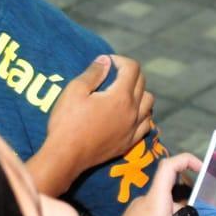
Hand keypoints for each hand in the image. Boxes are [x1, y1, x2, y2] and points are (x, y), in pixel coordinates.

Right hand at [30, 54, 153, 195]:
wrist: (66, 155)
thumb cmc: (67, 121)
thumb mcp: (75, 90)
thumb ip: (93, 73)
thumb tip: (105, 60)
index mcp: (121, 96)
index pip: (132, 68)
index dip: (120, 60)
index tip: (106, 61)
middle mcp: (133, 111)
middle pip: (142, 83)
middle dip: (129, 73)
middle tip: (112, 73)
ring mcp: (133, 129)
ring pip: (149, 104)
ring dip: (139, 93)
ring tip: (122, 93)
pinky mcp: (129, 143)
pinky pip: (146, 125)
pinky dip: (142, 115)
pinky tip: (129, 114)